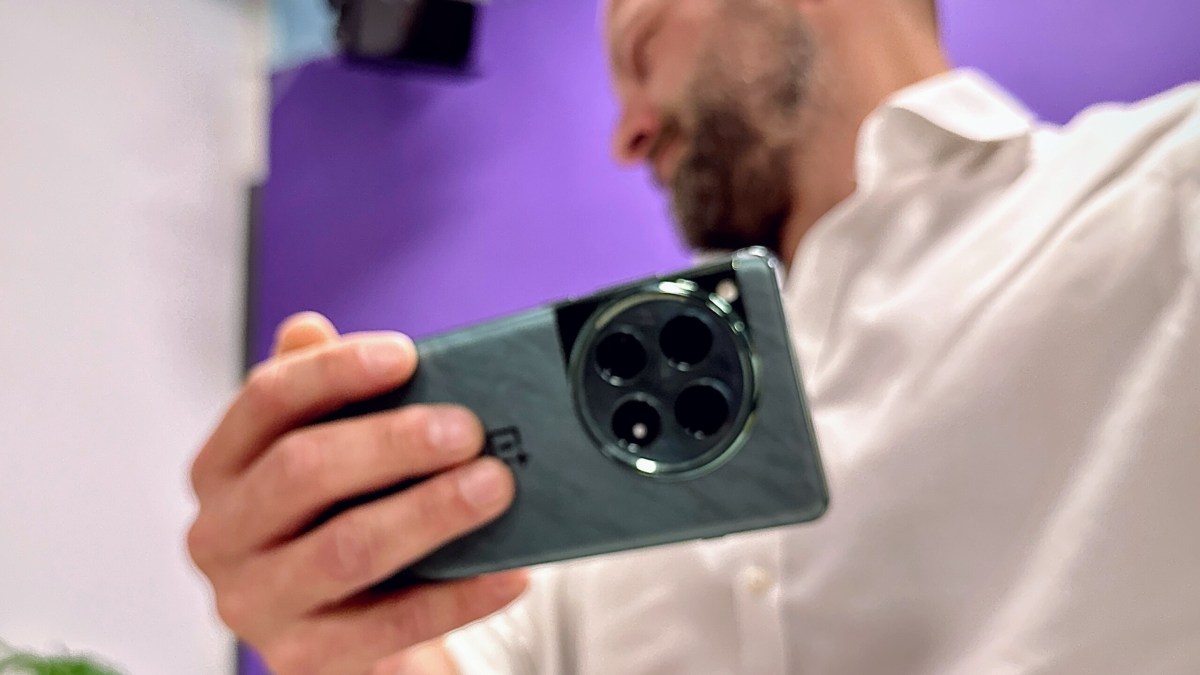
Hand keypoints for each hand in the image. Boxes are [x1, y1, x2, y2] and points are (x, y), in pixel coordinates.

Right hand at [187, 312, 527, 674]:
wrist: (338, 628)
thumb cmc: (335, 519)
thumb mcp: (324, 453)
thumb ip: (319, 396)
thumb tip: (311, 328)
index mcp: (222, 466)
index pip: (266, 400)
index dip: (336, 370)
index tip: (407, 354)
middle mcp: (221, 533)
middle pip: (302, 470)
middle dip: (393, 442)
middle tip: (468, 430)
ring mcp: (255, 601)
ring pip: (345, 548)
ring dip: (429, 512)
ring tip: (495, 486)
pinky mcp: (302, 656)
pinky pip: (390, 624)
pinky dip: (458, 596)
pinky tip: (509, 572)